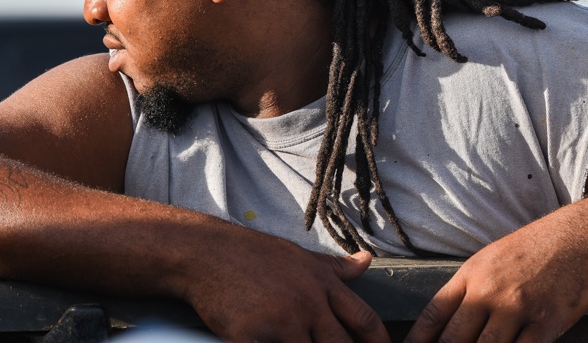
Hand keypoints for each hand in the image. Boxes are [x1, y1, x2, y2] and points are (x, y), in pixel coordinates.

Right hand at [184, 236, 389, 342]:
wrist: (207, 253)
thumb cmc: (252, 254)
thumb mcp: (299, 256)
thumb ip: (334, 266)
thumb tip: (366, 261)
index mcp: (322, 284)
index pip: (365, 319)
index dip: (380, 341)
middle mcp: (308, 304)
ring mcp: (282, 323)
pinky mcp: (254, 339)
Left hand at [405, 216, 587, 342]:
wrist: (576, 239)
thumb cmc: (532, 250)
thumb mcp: (490, 259)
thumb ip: (469, 289)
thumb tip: (447, 320)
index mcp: (470, 275)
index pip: (435, 313)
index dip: (418, 338)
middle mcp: (488, 292)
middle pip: (455, 339)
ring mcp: (517, 309)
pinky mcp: (545, 324)